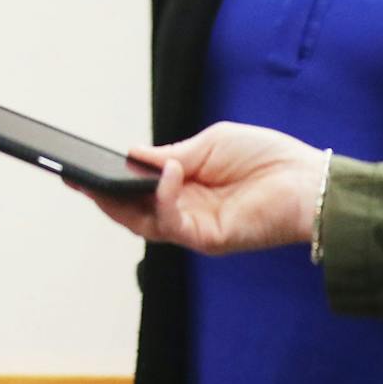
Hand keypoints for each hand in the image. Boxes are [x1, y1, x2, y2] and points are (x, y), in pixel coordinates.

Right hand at [77, 121, 324, 255]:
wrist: (308, 181)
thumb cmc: (266, 157)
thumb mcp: (208, 144)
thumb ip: (170, 154)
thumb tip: (132, 154)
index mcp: (183, 186)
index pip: (136, 188)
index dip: (108, 179)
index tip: (79, 167)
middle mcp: (184, 210)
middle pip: (130, 211)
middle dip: (100, 196)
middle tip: (74, 178)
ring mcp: (194, 227)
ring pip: (142, 222)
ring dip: (121, 200)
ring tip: (107, 175)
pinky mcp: (208, 239)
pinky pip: (172, 221)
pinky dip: (164, 196)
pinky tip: (170, 172)